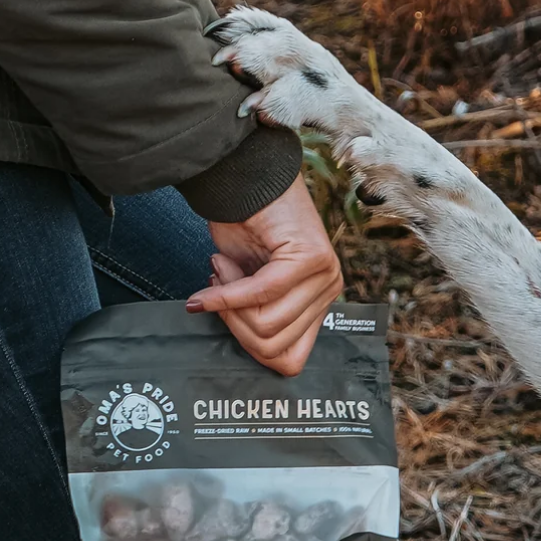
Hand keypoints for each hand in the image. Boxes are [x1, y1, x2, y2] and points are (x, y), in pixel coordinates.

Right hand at [186, 175, 342, 375]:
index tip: (227, 316)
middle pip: (272, 346)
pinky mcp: (311, 260)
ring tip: (222, 267)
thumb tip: (249, 345)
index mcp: (318, 304)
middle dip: (232, 322)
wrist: (246, 179)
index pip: (289, 361)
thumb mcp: (252, 286)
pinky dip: (226, 292)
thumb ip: (258, 316)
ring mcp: (325, 276)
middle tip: (217, 286)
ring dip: (229, 301)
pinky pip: (261, 293)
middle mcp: (329, 292)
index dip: (248, 346)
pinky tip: (211, 273)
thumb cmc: (245, 229)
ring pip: (267, 325)